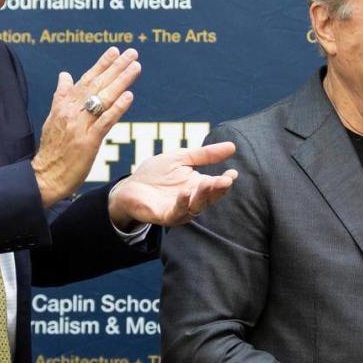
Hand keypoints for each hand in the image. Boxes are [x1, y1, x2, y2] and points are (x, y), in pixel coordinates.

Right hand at [32, 47, 140, 207]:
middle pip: (97, 85)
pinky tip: (129, 96)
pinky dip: (117, 108)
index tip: (115, 51)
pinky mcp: (88, 142)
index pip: (86, 80)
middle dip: (116, 67)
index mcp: (64, 105)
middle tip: (132, 53)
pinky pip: (105, 121)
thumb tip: (65, 75)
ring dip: (121, 81)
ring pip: (103, 99)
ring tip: (135, 67)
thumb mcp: (53, 119)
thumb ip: (61, 96)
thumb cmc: (52, 151)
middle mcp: (72, 112)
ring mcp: (80, 126)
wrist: (45, 177)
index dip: (101, 65)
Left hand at [107, 142, 237, 228]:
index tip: (233, 172)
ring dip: (204, 196)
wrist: (129, 187)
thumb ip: (205, 155)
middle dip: (218, 189)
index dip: (226, 181)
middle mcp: (192, 200)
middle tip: (226, 180)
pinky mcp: (164, 216)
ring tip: (209, 183)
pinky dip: (182, 203)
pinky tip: (185, 192)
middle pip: (210, 198)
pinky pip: (176, 213)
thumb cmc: (155, 173)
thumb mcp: (181, 158)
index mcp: (198, 186)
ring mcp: (179, 209)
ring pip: (197, 207)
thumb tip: (232, 146)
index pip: (217, 185)